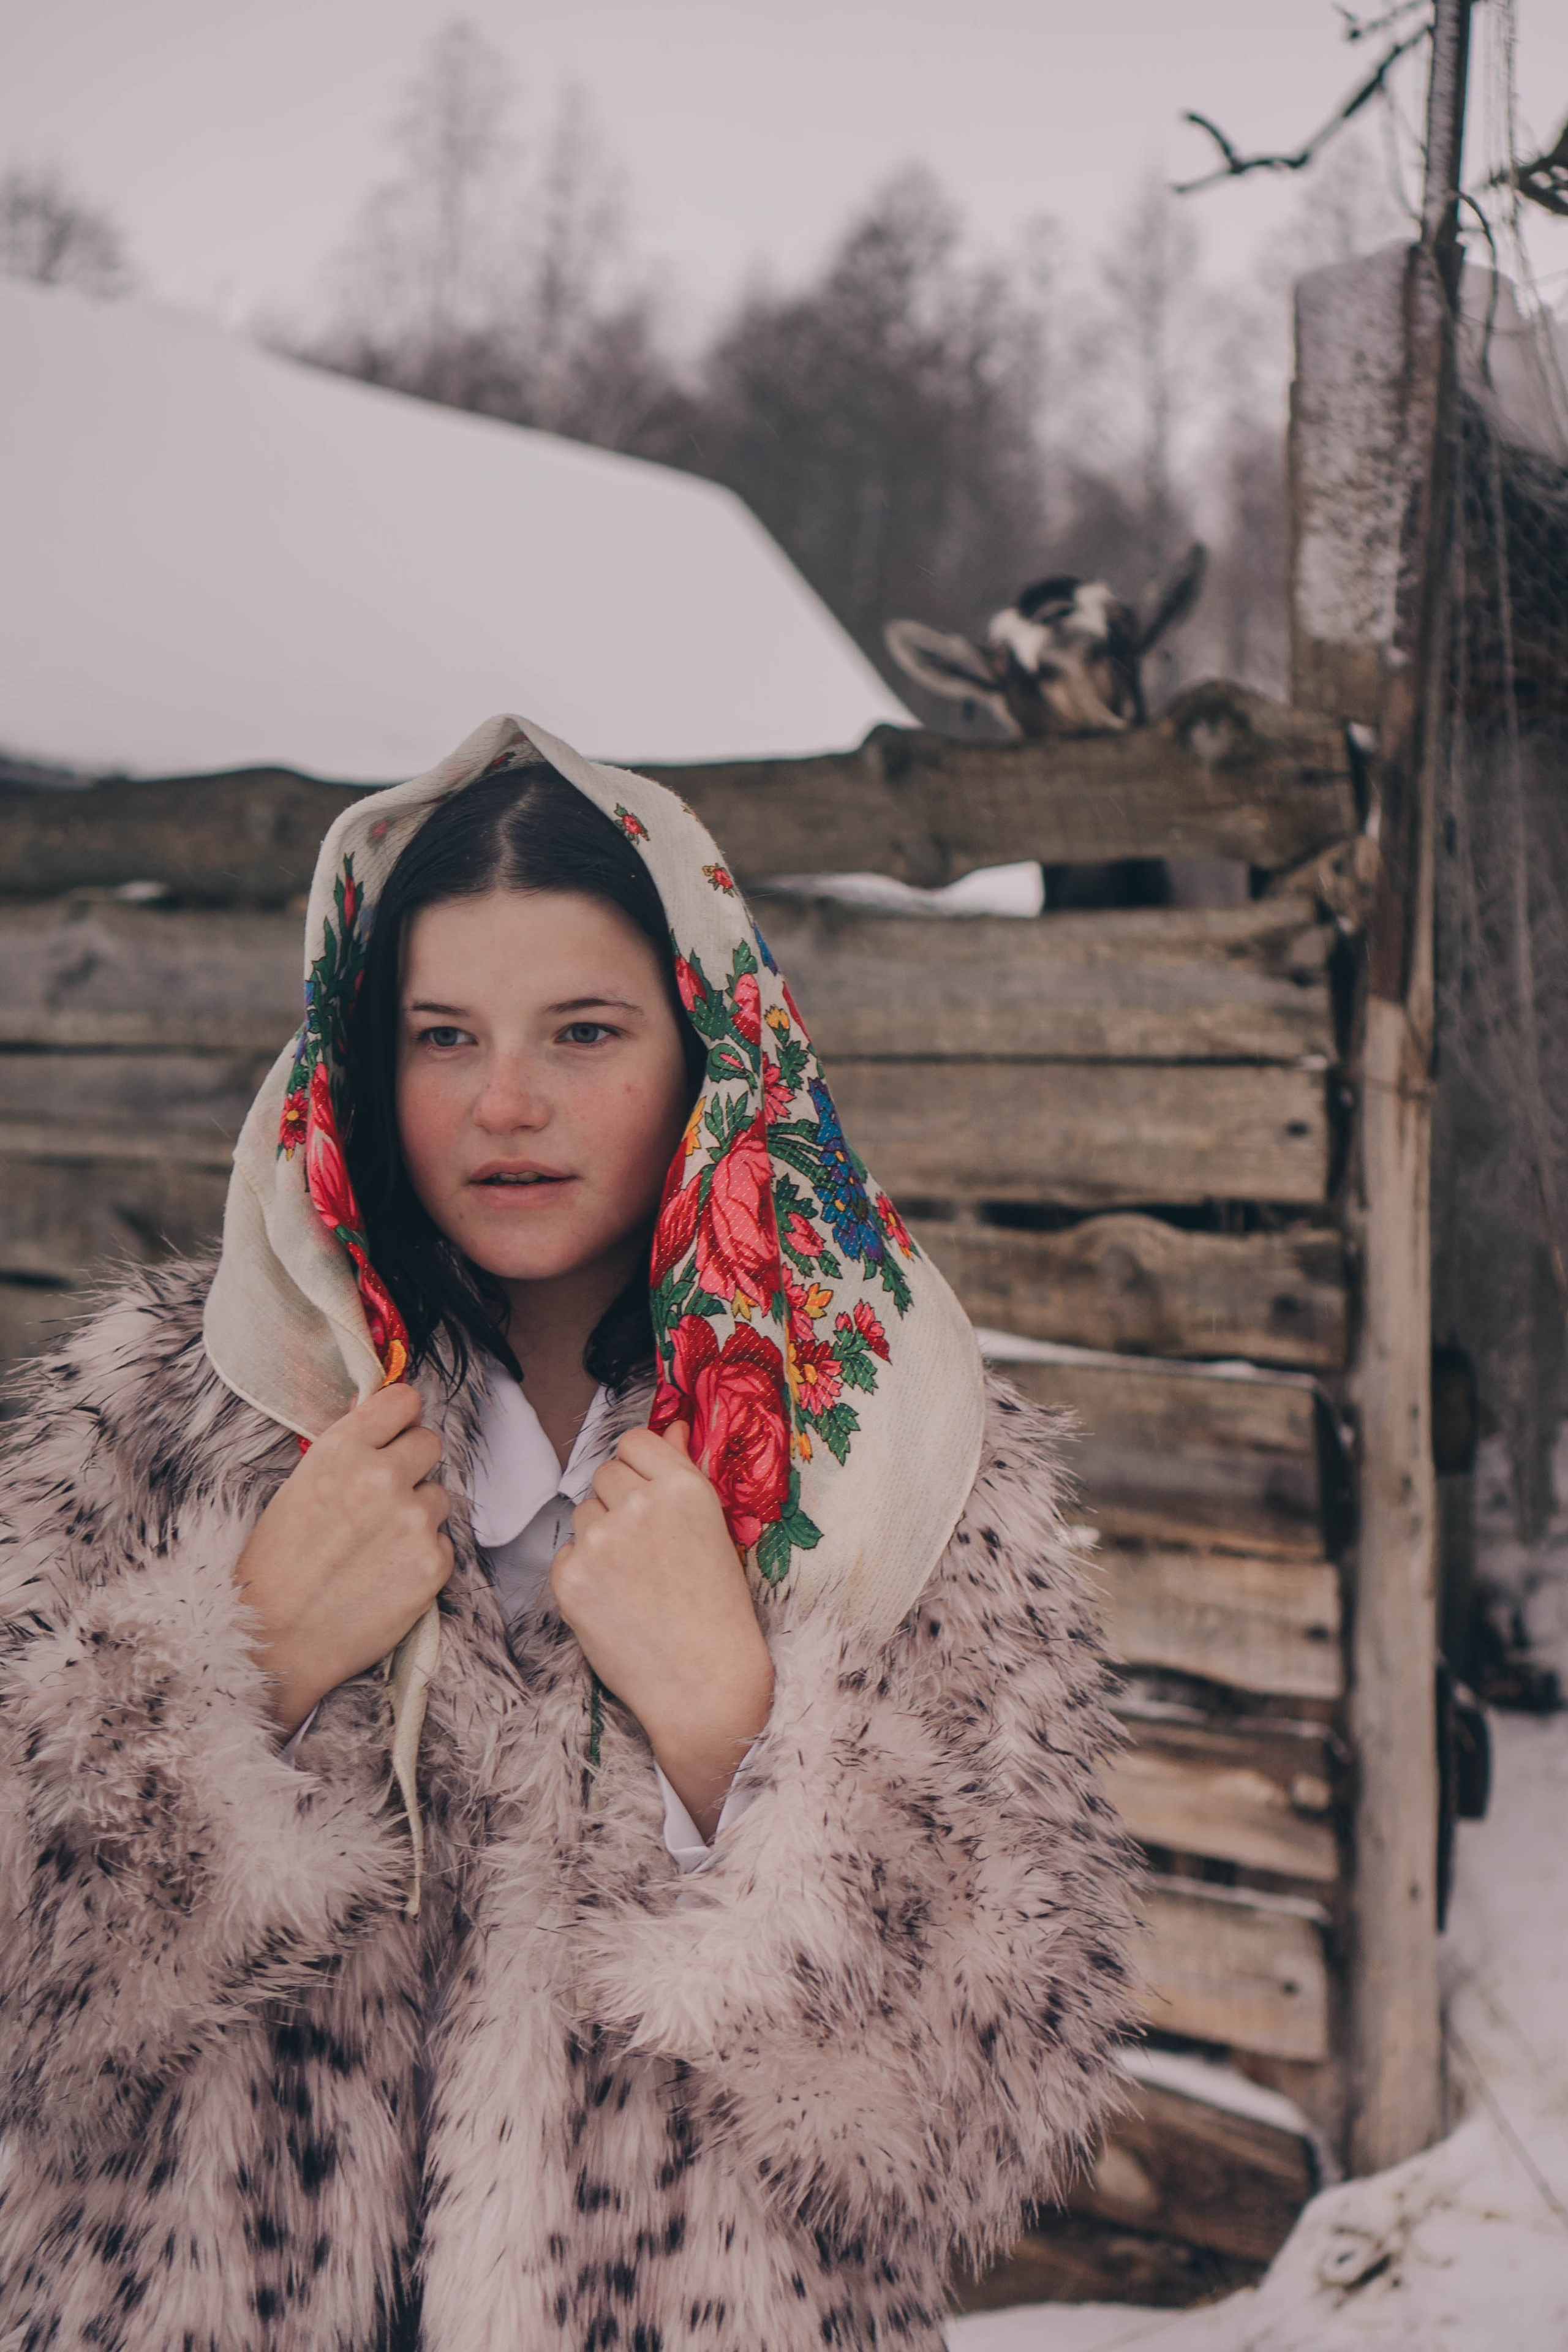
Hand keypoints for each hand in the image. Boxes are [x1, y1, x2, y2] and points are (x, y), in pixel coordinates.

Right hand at [234, 1384, 452, 1735]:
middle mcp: (383, 1477)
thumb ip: (346, 1452)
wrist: (273, 1641)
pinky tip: (386, 1576)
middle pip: (429, 1443)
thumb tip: (379, 1415)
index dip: (399, 1418)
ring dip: (416, 1514)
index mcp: (342, 1450)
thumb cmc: (276, 1566)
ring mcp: (413, 1520)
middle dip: (410, 1465)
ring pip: (438, 1496)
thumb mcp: (299, 1487)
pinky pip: (443, 1543)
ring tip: (375, 1547)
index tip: (394, 1433)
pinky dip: (422, 1557)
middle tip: (382, 1497)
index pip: (403, 1400)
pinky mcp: (434, 1563)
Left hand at [550, 1423, 773, 1841]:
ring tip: (635, 1580)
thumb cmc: (718, 1608)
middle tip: (646, 1548)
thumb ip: (684, 1471)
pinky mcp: (569, 1578)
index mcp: (682, 1487)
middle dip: (618, 1500)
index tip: (648, 1494)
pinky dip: (583, 1573)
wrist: (704, 1683)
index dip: (639, 1467)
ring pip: (583, 1513)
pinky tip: (615, 1601)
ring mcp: (599, 1541)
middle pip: (604, 1473)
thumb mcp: (713, 1529)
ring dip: (600, 1536)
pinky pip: (566, 1554)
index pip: (635, 1441)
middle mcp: (638, 1504)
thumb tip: (670, 1427)